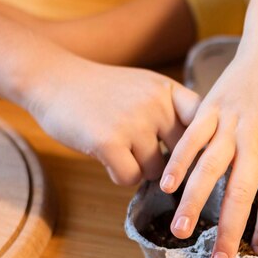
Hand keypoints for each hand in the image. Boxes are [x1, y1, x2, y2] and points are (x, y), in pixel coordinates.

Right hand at [27, 55, 199, 183]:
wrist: (53, 79)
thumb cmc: (102, 91)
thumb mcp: (145, 87)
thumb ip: (172, 112)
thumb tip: (198, 156)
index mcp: (168, 91)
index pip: (204, 124)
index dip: (204, 147)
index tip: (201, 162)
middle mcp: (156, 104)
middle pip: (182, 156)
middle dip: (168, 165)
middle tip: (146, 157)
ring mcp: (133, 122)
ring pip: (157, 171)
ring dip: (140, 170)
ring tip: (121, 151)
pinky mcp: (109, 141)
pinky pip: (131, 178)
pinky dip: (120, 175)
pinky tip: (107, 159)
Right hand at [160, 49, 257, 257]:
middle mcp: (257, 140)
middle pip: (240, 194)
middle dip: (228, 232)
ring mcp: (231, 123)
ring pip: (209, 169)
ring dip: (193, 203)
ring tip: (179, 231)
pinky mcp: (212, 107)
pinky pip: (192, 138)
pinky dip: (178, 162)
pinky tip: (166, 184)